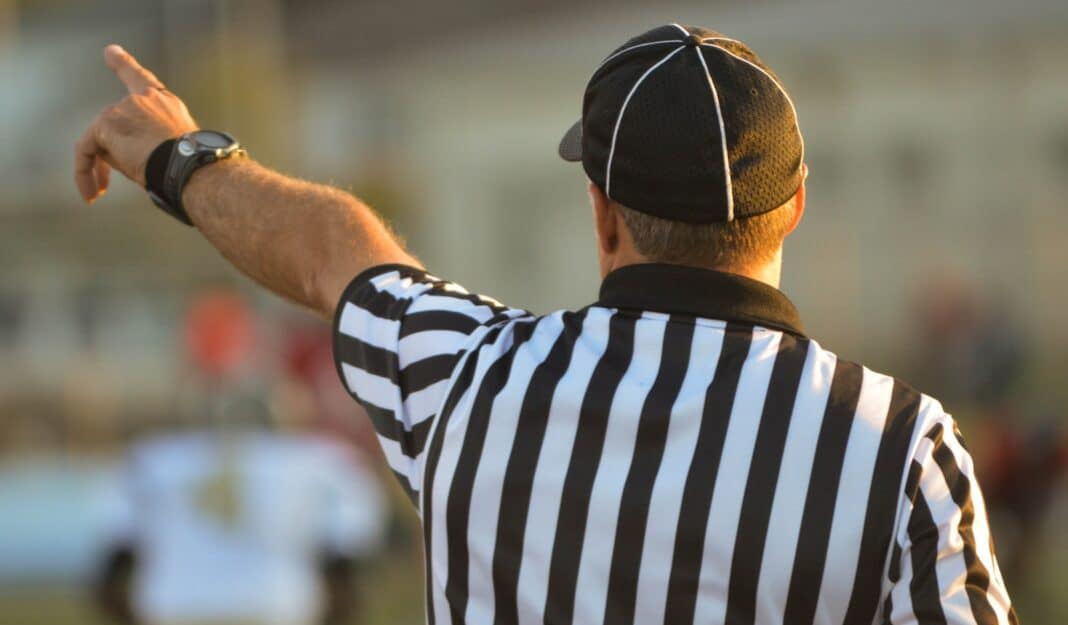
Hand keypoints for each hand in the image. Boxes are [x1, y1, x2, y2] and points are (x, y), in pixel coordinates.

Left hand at [74, 45, 198, 202]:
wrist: (190, 167)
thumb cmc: (190, 166)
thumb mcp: (171, 148)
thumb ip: (143, 142)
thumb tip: (112, 155)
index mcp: (165, 104)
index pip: (141, 79)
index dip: (124, 64)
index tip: (110, 52)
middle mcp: (143, 100)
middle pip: (114, 124)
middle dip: (110, 155)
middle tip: (106, 185)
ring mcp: (123, 109)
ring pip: (100, 139)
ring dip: (98, 169)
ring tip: (100, 193)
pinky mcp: (107, 124)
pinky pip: (86, 150)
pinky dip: (84, 172)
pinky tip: (91, 192)